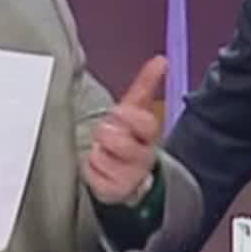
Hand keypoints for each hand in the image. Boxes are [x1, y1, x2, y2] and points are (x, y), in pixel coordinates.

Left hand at [83, 55, 165, 205]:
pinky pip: (93, 176)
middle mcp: (143, 158)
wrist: (130, 175)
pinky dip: (90, 170)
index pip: (145, 124)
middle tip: (106, 134)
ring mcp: (129, 177)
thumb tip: (160, 60)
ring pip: (102, 158)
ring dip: (96, 152)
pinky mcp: (113, 191)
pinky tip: (96, 166)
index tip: (118, 112)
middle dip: (107, 135)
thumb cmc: (129, 137)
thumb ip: (146, 84)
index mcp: (149, 135)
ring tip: (101, 151)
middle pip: (120, 142)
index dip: (128, 117)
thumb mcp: (136, 110)